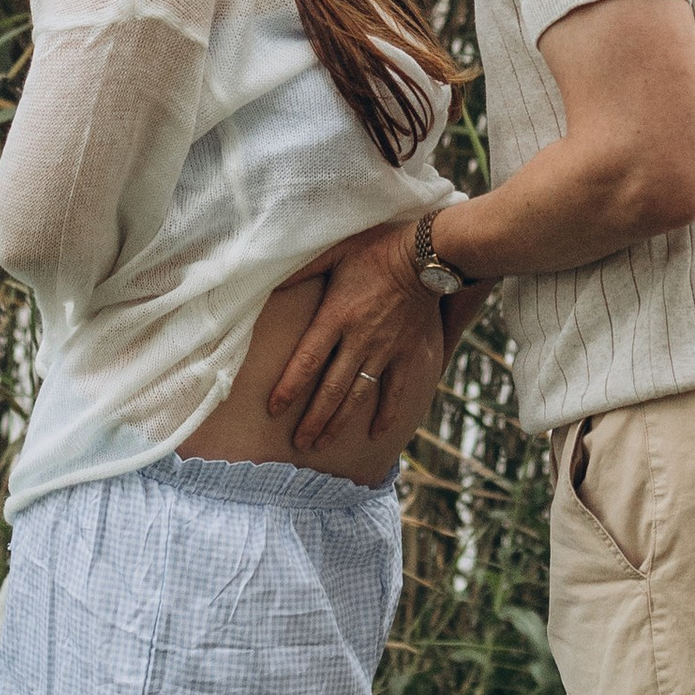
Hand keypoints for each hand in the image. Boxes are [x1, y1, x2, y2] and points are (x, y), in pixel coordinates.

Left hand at [270, 220, 438, 454]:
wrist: (427, 255)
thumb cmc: (376, 249)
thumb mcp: (333, 252)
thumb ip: (301, 269)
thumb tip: (268, 280)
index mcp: (336, 316)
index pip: (306, 360)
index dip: (289, 387)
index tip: (274, 410)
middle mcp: (359, 339)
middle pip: (331, 388)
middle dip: (313, 419)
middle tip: (298, 445)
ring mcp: (385, 350)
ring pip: (359, 395)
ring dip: (339, 422)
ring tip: (321, 444)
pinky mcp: (408, 353)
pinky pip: (397, 390)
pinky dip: (387, 413)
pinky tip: (376, 433)